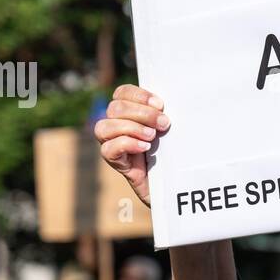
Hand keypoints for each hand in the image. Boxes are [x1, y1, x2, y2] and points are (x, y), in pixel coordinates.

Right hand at [94, 85, 170, 206]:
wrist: (176, 186)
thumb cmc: (174, 154)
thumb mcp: (171, 130)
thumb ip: (164, 114)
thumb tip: (168, 103)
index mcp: (130, 114)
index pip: (121, 93)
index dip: (138, 95)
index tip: (161, 104)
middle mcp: (117, 127)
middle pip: (114, 108)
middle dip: (142, 113)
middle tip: (164, 124)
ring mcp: (114, 146)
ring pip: (104, 127)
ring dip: (132, 128)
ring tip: (152, 137)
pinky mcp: (118, 164)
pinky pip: (108, 150)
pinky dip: (126, 144)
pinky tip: (144, 147)